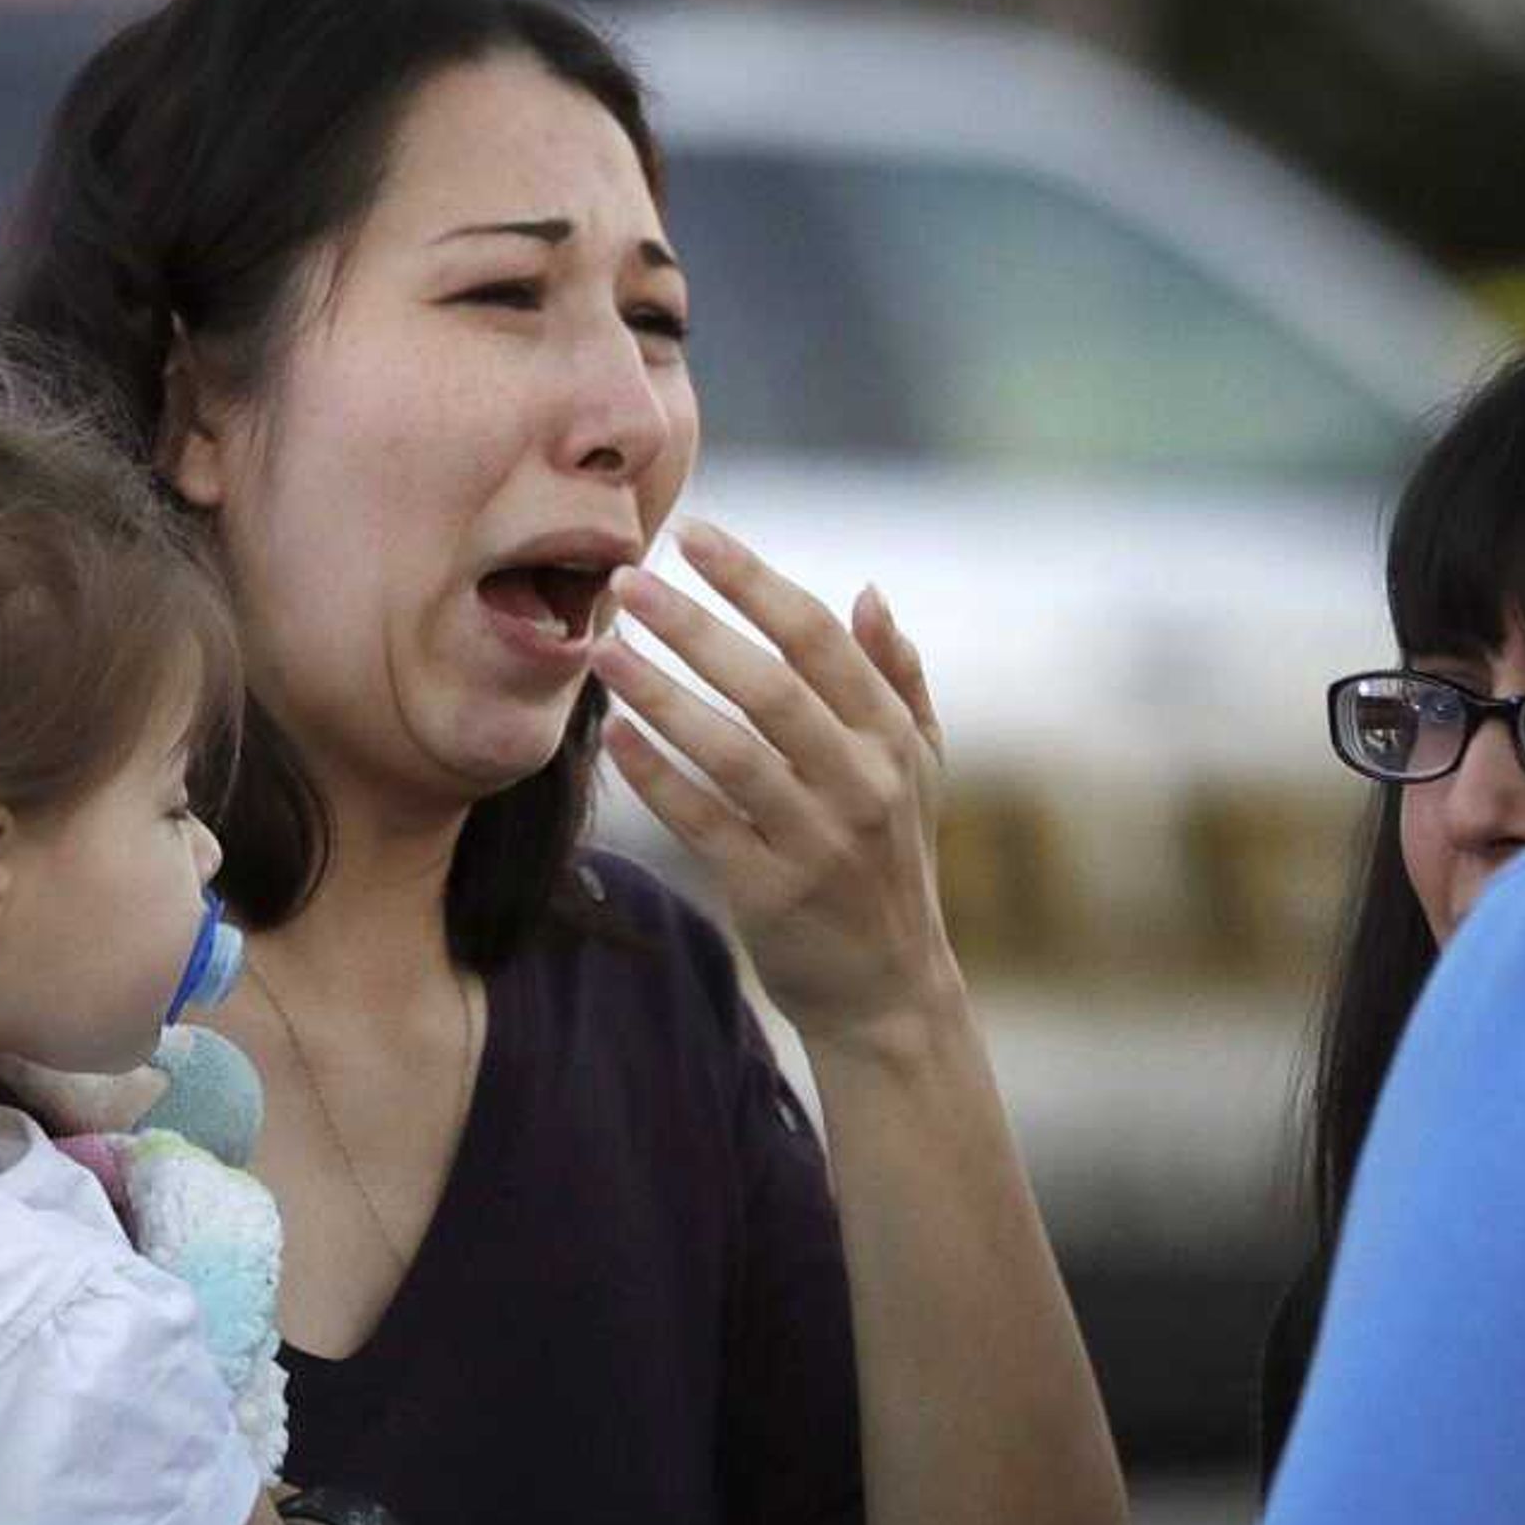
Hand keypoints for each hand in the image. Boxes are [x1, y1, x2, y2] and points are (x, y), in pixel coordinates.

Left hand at [594, 520, 958, 1052]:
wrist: (888, 990)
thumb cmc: (893, 862)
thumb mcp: (922, 770)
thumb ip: (899, 679)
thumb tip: (869, 593)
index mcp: (894, 740)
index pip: (819, 639)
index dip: (754, 581)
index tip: (694, 533)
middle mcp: (862, 784)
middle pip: (770, 686)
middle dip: (695, 626)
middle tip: (627, 579)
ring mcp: (817, 841)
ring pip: (730, 752)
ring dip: (662, 695)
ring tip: (602, 650)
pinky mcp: (771, 892)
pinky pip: (702, 823)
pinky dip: (657, 777)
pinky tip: (613, 736)